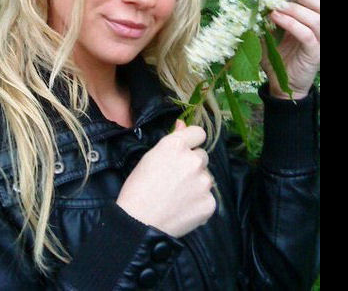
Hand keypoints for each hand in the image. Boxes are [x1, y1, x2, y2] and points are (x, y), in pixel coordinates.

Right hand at [116, 119, 215, 237]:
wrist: (138, 222)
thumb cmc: (138, 188)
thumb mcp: (150, 157)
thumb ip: (172, 140)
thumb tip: (183, 124)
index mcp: (176, 145)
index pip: (199, 133)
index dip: (192, 141)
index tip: (186, 150)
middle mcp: (193, 160)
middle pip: (202, 156)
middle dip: (192, 164)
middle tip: (176, 178)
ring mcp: (204, 182)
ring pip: (206, 177)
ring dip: (197, 183)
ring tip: (178, 196)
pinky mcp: (210, 203)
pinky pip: (208, 197)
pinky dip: (199, 203)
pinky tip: (183, 208)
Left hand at [261, 0, 319, 99]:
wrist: (280, 84)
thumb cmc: (274, 55)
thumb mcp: (267, 31)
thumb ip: (265, 14)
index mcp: (311, 16)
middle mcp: (319, 26)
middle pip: (319, 1)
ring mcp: (320, 40)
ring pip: (316, 17)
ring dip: (295, 7)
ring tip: (275, 4)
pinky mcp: (315, 54)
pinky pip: (309, 36)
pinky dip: (293, 25)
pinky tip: (276, 17)